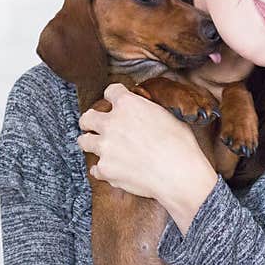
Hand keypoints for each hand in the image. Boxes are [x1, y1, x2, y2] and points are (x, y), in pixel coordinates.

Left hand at [76, 83, 216, 208]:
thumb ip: (147, 110)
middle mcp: (111, 122)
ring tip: (102, 148)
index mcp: (128, 104)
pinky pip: (95, 168)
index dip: (114, 96)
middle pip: (87, 117)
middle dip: (91, 121)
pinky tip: (113, 169)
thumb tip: (144, 111)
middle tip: (97, 126)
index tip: (115, 101)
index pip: (110, 91)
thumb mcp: (167, 115)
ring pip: (84, 141)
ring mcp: (105, 146)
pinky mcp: (105, 168)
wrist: (178, 174)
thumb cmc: (180, 145)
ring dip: (92, 143)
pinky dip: (103, 169)